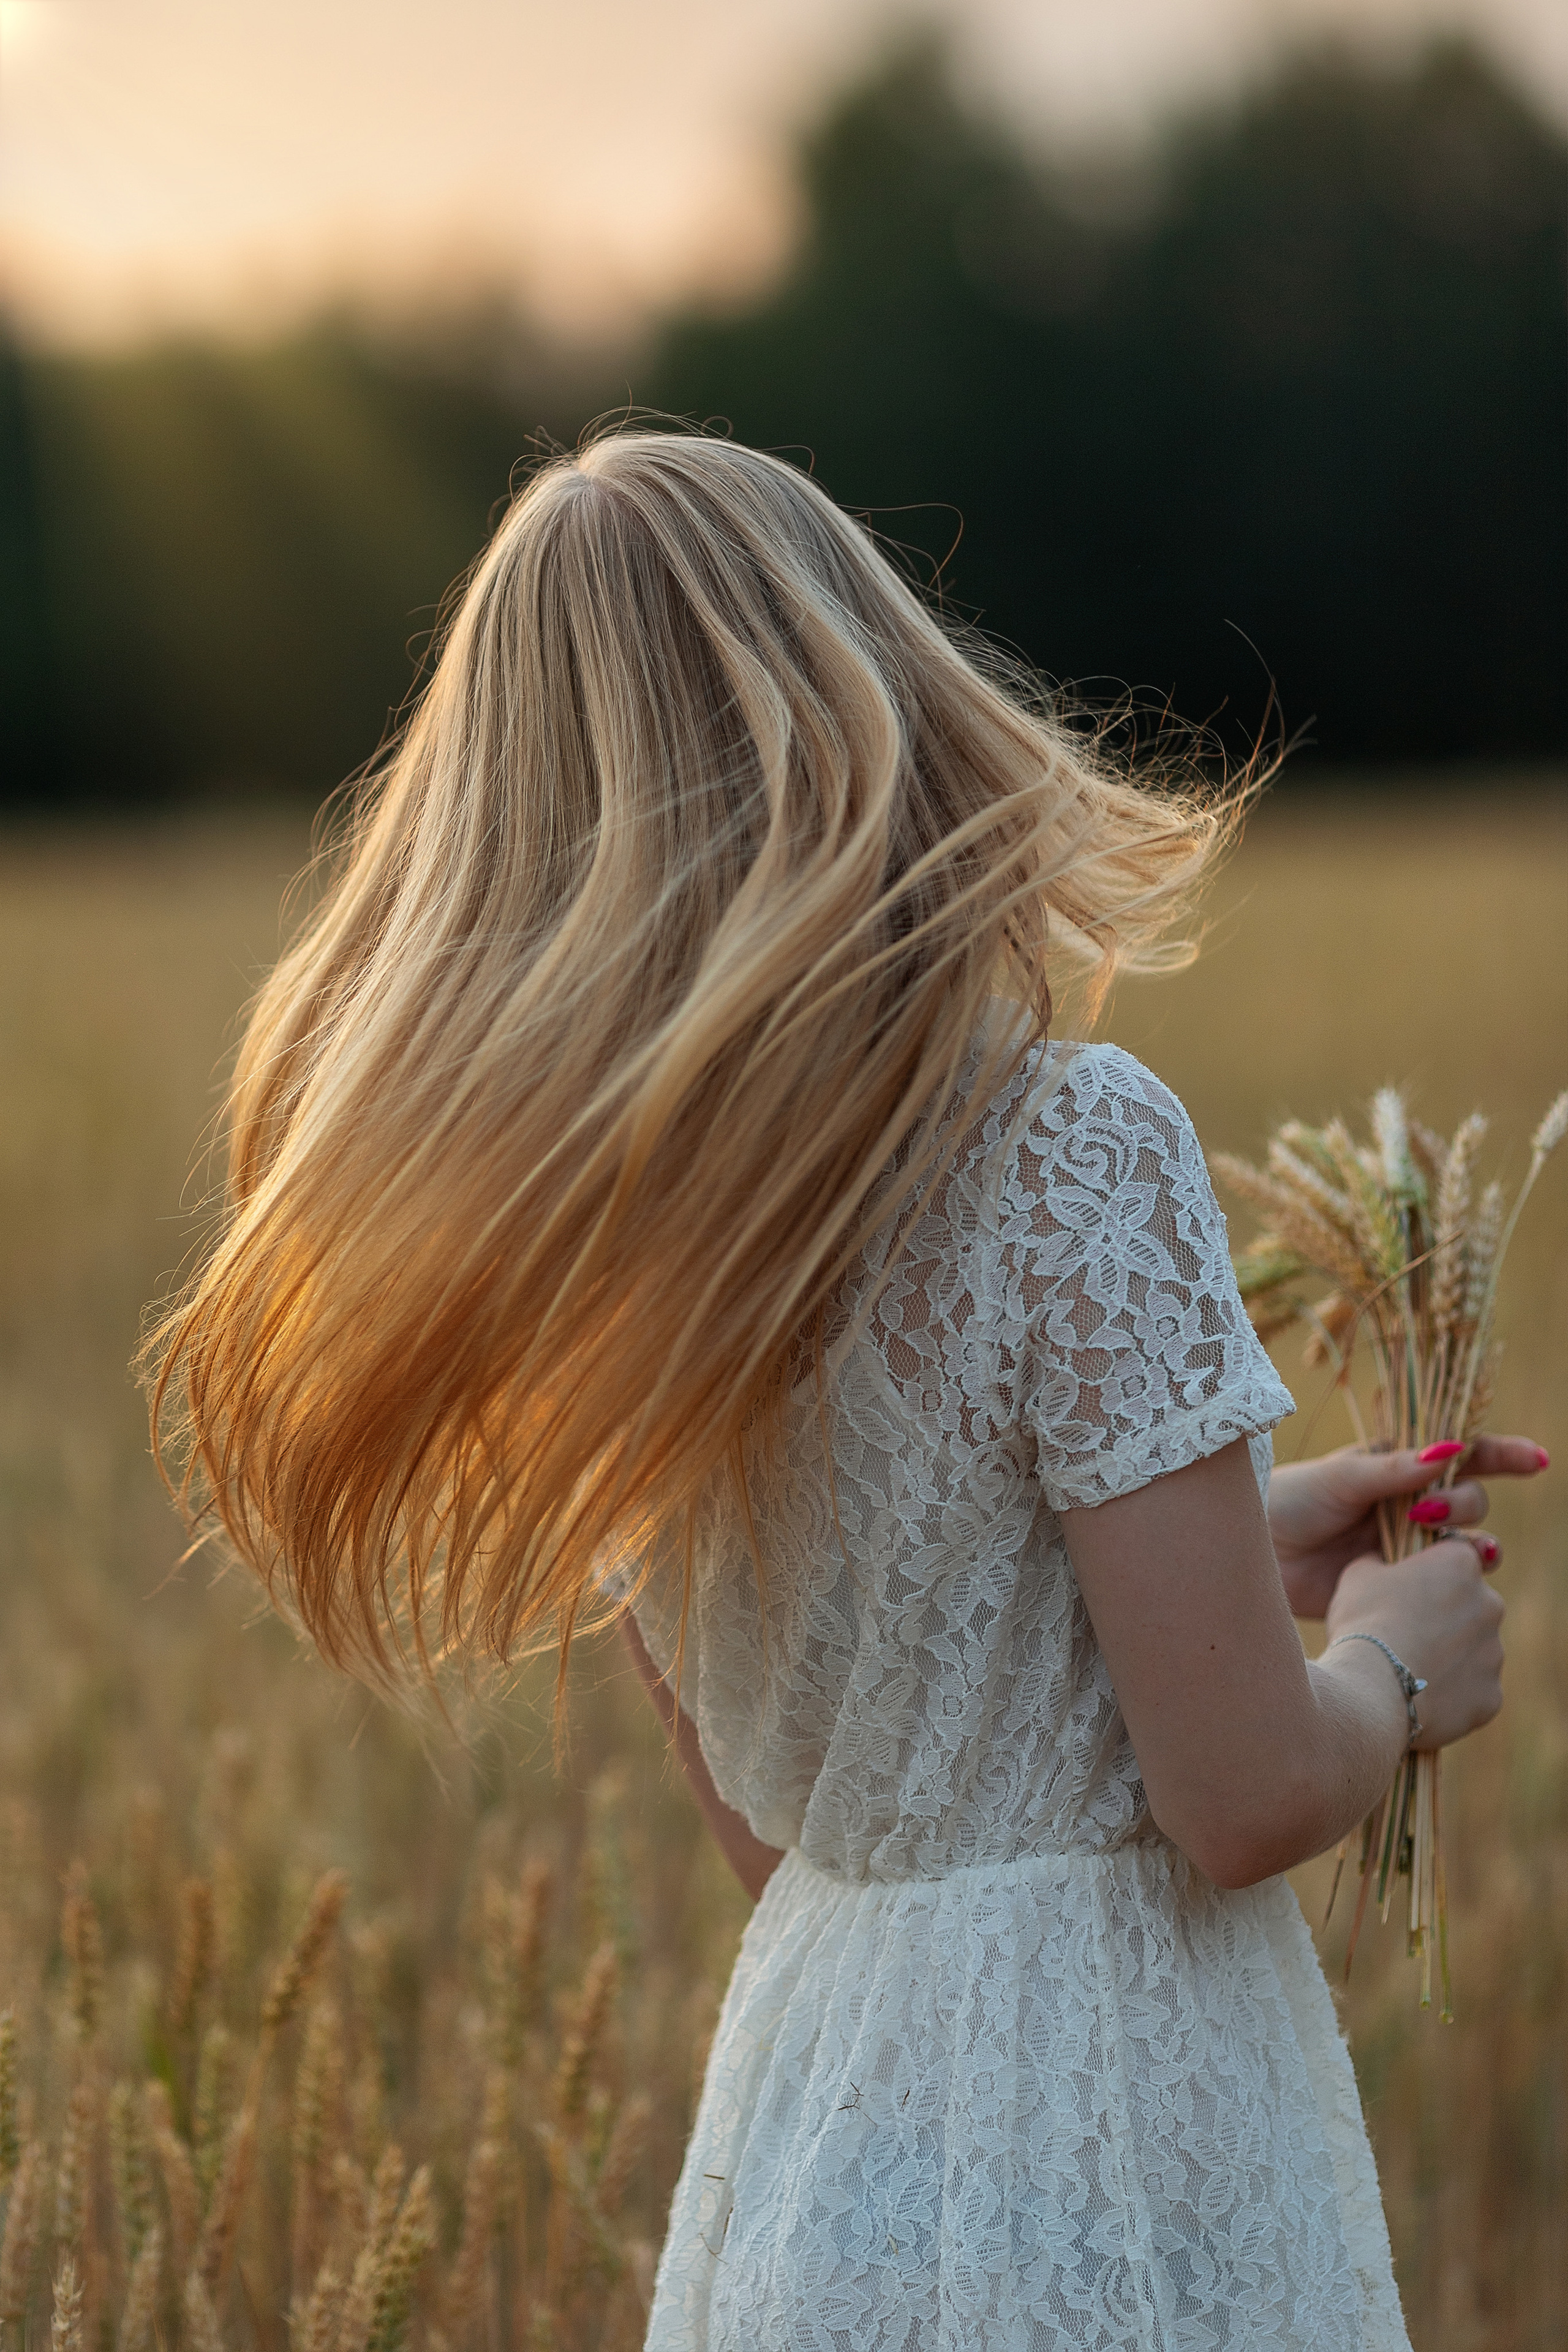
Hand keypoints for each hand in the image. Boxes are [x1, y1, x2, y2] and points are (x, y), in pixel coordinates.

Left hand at [1268, 1435, 1547, 1618]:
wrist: (1255, 1554)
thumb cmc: (1289, 1501)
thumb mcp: (1338, 1479)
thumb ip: (1391, 1472)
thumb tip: (1447, 1451)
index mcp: (1397, 1467)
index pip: (1461, 1455)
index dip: (1501, 1455)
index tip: (1535, 1460)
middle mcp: (1409, 1504)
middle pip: (1469, 1500)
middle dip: (1465, 1503)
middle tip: (1432, 1513)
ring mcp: (1406, 1545)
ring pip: (1463, 1543)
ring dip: (1471, 1545)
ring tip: (1461, 1551)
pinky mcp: (1399, 1583)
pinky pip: (1443, 1583)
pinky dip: (1455, 1581)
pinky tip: (1453, 1585)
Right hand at [1325, 1537, 1506, 1750]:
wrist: (1371, 1691)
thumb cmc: (1364, 1622)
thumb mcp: (1359, 1574)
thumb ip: (1381, 1562)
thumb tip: (1382, 1564)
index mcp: (1460, 1565)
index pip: (1456, 1556)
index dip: (1432, 1571)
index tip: (1410, 1587)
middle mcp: (1490, 1604)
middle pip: (1470, 1604)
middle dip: (1445, 1616)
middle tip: (1406, 1631)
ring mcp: (1494, 1653)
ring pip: (1472, 1649)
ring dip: (1449, 1655)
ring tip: (1408, 1669)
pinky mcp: (1491, 1695)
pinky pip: (1472, 1690)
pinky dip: (1452, 1693)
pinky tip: (1419, 1696)